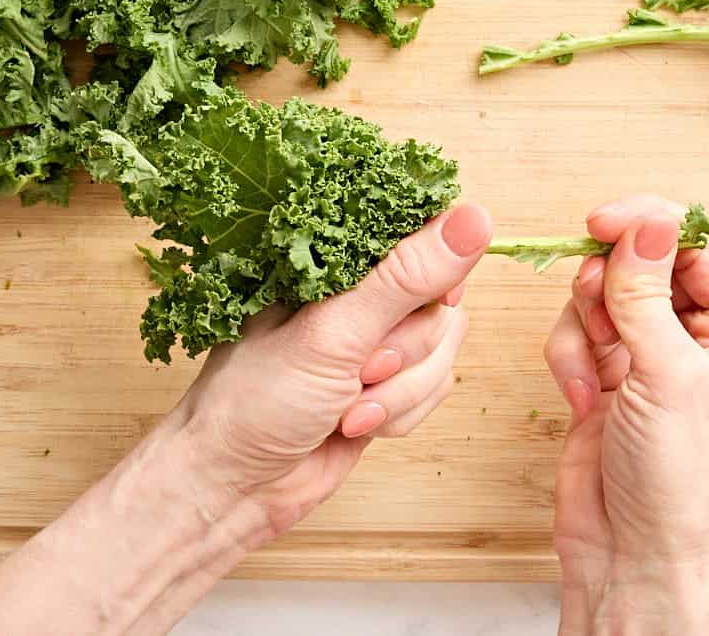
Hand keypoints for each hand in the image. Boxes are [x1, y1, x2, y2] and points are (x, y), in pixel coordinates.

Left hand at [168, 202, 492, 539]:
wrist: (232, 488)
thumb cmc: (256, 401)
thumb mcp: (334, 332)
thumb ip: (407, 278)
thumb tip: (476, 219)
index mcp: (334, 258)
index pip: (417, 231)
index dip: (440, 263)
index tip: (438, 297)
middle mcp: (359, 294)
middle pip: (440, 301)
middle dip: (407, 349)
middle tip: (359, 369)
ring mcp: (374, 341)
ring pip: (442, 350)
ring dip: (402, 390)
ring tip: (345, 408)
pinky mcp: (387, 385)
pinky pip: (434, 387)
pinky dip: (401, 414)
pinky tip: (353, 426)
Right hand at [544, 196, 708, 635]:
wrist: (630, 555)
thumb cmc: (678, 484)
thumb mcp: (670, 380)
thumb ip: (648, 297)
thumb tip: (646, 225)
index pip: (701, 249)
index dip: (652, 227)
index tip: (604, 221)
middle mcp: (701, 337)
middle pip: (647, 262)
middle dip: (611, 280)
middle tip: (591, 294)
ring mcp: (652, 352)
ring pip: (604, 291)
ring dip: (586, 324)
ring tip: (594, 369)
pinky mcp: (608, 371)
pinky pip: (578, 329)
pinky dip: (570, 356)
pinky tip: (581, 399)